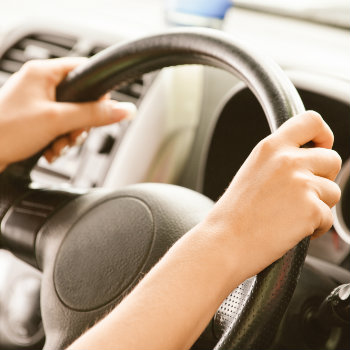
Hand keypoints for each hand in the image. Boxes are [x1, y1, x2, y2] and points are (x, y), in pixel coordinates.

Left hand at [0, 58, 135, 169]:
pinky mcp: (35, 119)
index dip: (98, 91)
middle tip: (73, 134)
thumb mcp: (58, 121)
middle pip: (80, 98)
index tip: (102, 109)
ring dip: (70, 136)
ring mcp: (37, 102)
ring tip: (58, 145)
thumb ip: (94, 114)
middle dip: (80, 123)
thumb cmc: (6, 131)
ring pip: (71, 116)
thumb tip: (124, 110)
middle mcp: (40, 84)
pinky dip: (59, 141)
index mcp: (43, 72)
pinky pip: (59, 127)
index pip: (84, 70)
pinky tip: (51, 150)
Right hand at [204, 111, 341, 279]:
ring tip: (292, 216)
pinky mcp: (311, 208)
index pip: (311, 121)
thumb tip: (307, 161)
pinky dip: (316, 227)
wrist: (225, 241)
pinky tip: (292, 229)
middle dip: (324, 178)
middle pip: (331, 159)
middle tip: (303, 194)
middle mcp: (288, 160)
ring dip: (319, 205)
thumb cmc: (234, 213)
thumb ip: (279, 160)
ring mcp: (301, 183)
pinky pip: (328, 217)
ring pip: (333, 191)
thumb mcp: (253, 171)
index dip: (323, 135)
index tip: (321, 147)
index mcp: (270, 147)